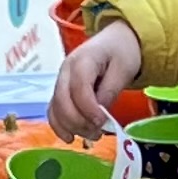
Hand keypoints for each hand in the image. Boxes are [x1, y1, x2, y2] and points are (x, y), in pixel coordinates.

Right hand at [51, 21, 142, 138]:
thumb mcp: (124, 68)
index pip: (79, 88)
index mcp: (82, 60)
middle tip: (99, 133)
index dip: (88, 109)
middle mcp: (65, 70)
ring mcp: (60, 81)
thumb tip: (100, 113)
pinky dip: (59, 126)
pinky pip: (53, 111)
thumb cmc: (122, 52)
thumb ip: (110, 90)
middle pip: (63, 101)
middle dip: (79, 122)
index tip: (102, 123)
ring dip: (71, 127)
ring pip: (56, 109)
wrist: (116, 41)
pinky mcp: (61, 91)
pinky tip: (71, 138)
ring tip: (92, 136)